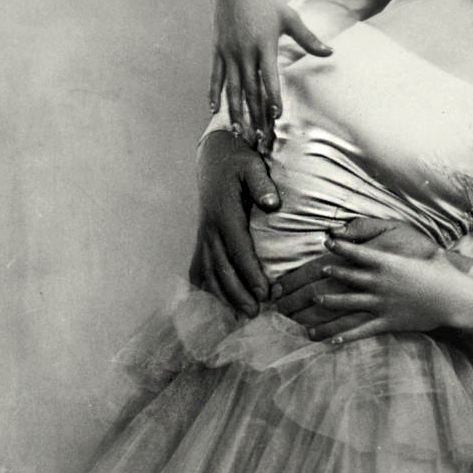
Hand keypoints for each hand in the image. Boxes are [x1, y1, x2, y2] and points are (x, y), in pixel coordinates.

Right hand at [189, 129, 279, 313]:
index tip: (265, 294)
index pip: (239, 249)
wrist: (214, 155)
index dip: (251, 274)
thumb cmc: (238, 161)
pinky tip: (214, 306)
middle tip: (255, 313)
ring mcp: (204, 234)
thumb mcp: (252, 165)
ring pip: (210, 272)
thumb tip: (273, 203)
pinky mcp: (202, 238)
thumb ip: (262, 183)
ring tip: (241, 317)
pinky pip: (199, 267)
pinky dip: (206, 287)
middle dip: (238, 293)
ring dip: (224, 296)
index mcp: (224, 214)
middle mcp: (210, 228)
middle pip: (223, 267)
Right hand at [208, 0, 330, 150]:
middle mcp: (244, 52)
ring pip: (231, 88)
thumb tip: (330, 52)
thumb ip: (308, 39)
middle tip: (261, 136)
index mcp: (264, 45)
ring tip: (239, 130)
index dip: (273, 98)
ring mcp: (228, 52)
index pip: (270, 79)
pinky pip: (215, 76)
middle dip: (256, 114)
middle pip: (250, 89)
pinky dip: (214, 93)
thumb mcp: (289, 16)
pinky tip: (214, 110)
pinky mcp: (217, 49)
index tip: (277, 117)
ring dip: (235, 111)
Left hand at [272, 218, 441, 339]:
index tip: (325, 244)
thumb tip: (351, 226)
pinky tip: (329, 340)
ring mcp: (381, 304)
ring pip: (346, 306)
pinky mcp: (388, 322)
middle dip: (318, 281)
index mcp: (383, 262)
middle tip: (302, 283)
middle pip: (342, 280)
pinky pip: (361, 330)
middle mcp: (377, 282)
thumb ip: (380, 232)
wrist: (453, 296)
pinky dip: (344, 335)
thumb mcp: (412, 241)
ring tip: (310, 308)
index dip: (337, 249)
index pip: (353, 254)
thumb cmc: (437, 267)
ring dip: (325, 307)